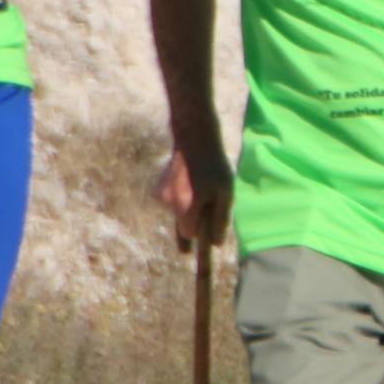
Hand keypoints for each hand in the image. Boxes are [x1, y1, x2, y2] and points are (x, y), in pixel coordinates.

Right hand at [154, 125, 230, 243]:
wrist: (194, 138)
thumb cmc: (214, 166)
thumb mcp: (225, 193)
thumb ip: (220, 220)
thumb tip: (216, 244)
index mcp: (186, 206)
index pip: (188, 235)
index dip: (198, 236)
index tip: (199, 245)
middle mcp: (169, 203)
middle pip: (181, 226)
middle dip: (191, 225)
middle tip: (197, 227)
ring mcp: (161, 195)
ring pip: (177, 213)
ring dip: (188, 208)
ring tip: (200, 187)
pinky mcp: (158, 189)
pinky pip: (172, 202)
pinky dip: (181, 198)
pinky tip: (189, 182)